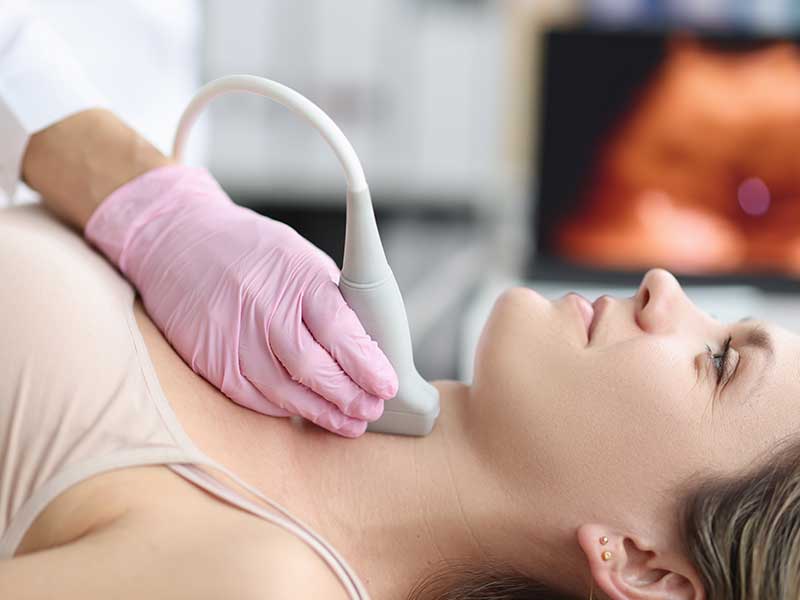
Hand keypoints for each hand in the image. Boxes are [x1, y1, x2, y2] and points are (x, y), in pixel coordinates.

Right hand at [86, 165, 397, 436]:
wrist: (178, 238)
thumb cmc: (253, 250)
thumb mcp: (300, 257)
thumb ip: (330, 300)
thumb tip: (367, 348)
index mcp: (297, 277)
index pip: (340, 330)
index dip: (366, 365)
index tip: (386, 385)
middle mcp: (264, 308)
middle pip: (313, 368)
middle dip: (349, 396)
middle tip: (371, 410)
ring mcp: (233, 336)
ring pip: (284, 391)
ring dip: (321, 412)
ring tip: (349, 423)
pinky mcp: (210, 359)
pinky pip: (252, 397)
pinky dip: (282, 409)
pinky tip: (304, 412)